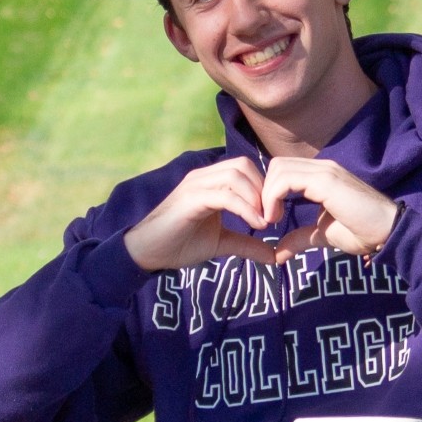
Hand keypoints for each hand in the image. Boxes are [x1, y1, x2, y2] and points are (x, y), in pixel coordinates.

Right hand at [122, 158, 279, 272]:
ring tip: (265, 222)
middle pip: (243, 165)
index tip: (273, 215)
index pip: (245, 168)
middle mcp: (203, 177)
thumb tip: (274, 256)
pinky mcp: (190, 199)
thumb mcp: (221, 243)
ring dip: (256, 197)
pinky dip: (245, 208)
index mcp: (210, 182)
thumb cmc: (180, 244)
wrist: (147, 253)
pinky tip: (256, 225)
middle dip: (263, 189)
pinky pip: (225, 196)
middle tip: (272, 217)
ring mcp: (195, 185)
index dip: (264, 188)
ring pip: (235, 174)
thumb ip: (246, 245)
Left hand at [259, 157, 399, 261]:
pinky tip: (276, 218)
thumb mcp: (323, 235)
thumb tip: (278, 253)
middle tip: (266, 219)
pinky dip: (272, 198)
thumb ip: (300, 238)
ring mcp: (325, 171)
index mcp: (321, 177)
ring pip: (279, 169)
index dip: (270, 192)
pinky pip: (286, 180)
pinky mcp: (326, 180)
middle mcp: (322, 167)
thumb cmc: (363, 233)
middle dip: (264, 191)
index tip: (269, 218)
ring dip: (266, 195)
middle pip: (277, 165)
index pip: (284, 170)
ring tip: (270, 220)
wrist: (388, 232)